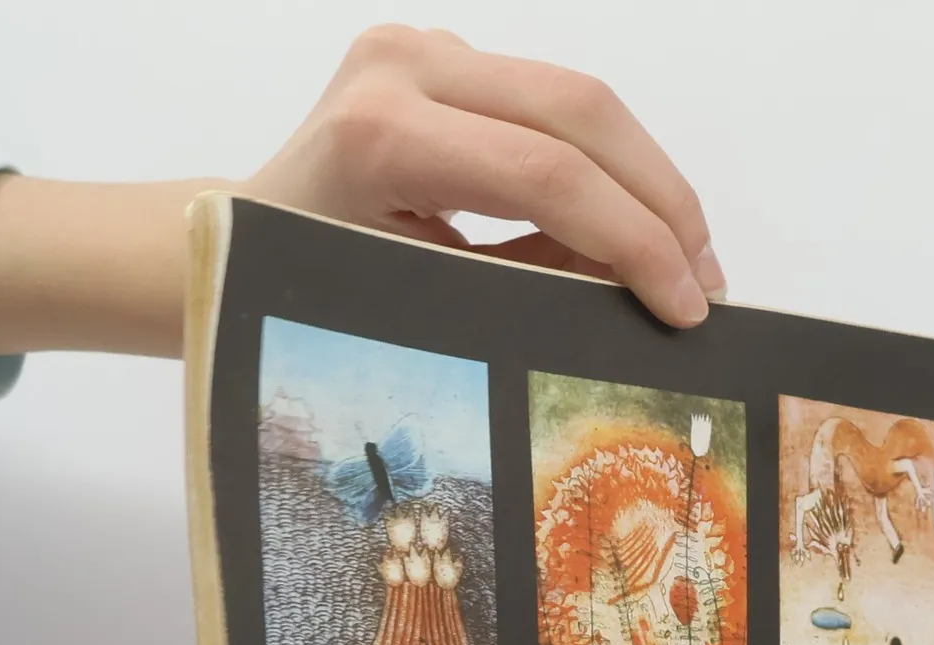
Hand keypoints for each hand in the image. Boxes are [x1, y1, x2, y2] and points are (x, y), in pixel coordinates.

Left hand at [0, 28, 722, 360]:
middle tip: (707, 284)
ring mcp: (419, 47)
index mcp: (382, 128)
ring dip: (647, 181)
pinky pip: (552, 105)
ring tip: (687, 263)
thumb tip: (635, 292)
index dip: (634, 238)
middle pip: (580, 110)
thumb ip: (527, 286)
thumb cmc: (299, 301)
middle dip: (661, 201)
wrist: (226, 246)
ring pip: (579, 98)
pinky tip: (637, 231)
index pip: (545, 171)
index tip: (687, 306)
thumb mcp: (418, 307)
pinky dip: (606, 168)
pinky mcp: (437, 56)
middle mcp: (402, 63)